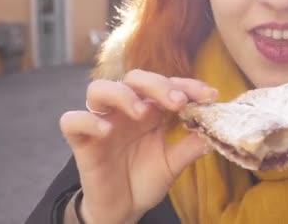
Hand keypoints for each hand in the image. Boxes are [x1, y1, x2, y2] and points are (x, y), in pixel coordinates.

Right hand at [59, 70, 216, 222]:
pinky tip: (106, 131)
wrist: (122, 210)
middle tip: (177, 102)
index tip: (209, 96)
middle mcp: (125, 110)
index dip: (188, 86)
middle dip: (157, 84)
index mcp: (150, 111)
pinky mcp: (82, 142)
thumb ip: (191, 146)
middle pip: (133, 78)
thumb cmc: (145, 180)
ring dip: (122, 95)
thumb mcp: (173, 164)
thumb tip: (216, 131)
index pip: (166, 85)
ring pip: (98, 89)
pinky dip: (87, 121)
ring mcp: (102, 123)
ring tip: (141, 112)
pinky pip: (72, 121)